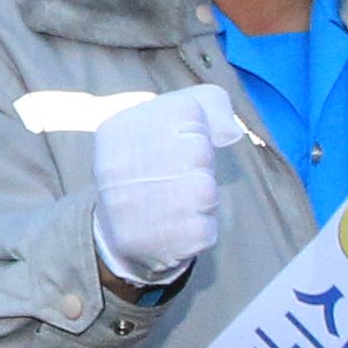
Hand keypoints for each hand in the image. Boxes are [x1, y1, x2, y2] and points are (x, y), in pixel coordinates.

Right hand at [91, 87, 247, 285]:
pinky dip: (202, 226)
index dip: (196, 127)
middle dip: (200, 163)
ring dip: (204, 196)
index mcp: (118, 129)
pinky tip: (179, 225)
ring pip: (204, 190)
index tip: (179, 141)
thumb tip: (231, 132)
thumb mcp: (172, 119)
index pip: (187, 111)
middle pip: (197, 151)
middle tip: (179, 174)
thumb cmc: (157, 162)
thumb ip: (208, 104)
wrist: (122, 229)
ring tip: (181, 200)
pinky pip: (205, 228)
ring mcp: (132, 209)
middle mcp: (116, 168)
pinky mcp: (151, 242)